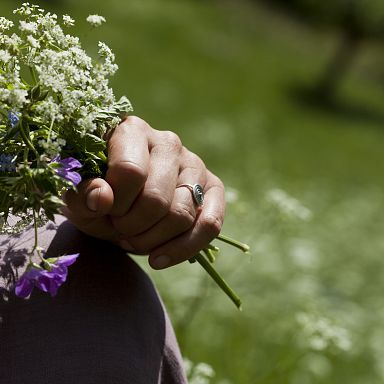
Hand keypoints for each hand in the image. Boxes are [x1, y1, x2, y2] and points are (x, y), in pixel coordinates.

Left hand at [62, 116, 224, 268]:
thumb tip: (102, 198)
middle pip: (156, 198)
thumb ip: (82, 195)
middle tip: (119, 229)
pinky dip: (183, 248)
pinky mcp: (212, 188)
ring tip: (134, 240)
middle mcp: (168, 142)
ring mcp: (194, 164)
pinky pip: (210, 224)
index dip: (114, 203)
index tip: (104, 212)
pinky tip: (158, 259)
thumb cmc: (100, 198)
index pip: (130, 171)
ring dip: (152, 241)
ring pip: (182, 214)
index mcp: (132, 130)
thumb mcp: (80, 198)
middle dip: (132, 226)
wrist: (120, 206)